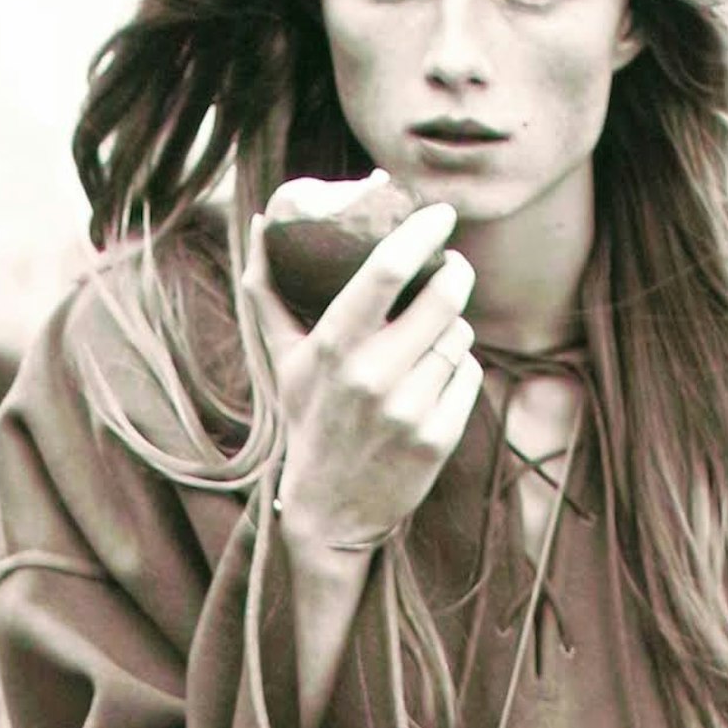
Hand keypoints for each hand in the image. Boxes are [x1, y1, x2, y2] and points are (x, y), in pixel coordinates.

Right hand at [251, 186, 478, 561]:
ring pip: (460, 335)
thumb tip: (258, 221)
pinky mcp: (438, 438)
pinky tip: (434, 383)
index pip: (387, 269)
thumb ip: (269, 290)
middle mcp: (373, 377)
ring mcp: (409, 410)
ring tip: (429, 343)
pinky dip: (459, 372)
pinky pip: (470, 374)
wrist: (328, 514)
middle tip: (449, 272)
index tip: (441, 213)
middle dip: (454, 275)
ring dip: (453, 329)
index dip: (423, 231)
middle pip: (444, 295)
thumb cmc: (309, 422)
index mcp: (334, 347)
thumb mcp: (284, 360)